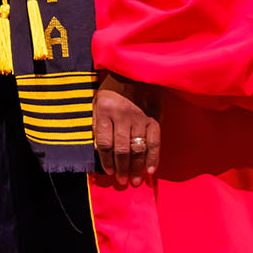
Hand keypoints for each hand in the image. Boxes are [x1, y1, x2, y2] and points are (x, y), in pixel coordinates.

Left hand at [92, 73, 159, 188]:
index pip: (105, 143)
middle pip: (121, 150)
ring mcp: (140, 118)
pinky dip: (154, 158)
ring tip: (135, 181)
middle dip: (121, 169)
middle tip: (122, 182)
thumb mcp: (97, 101)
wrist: (136, 70)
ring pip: (138, 149)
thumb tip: (99, 148)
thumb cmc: (113, 88)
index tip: (108, 172)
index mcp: (105, 112)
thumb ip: (97, 123)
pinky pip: (155, 142)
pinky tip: (151, 171)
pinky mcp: (154, 119)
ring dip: (137, 168)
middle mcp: (123, 117)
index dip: (106, 160)